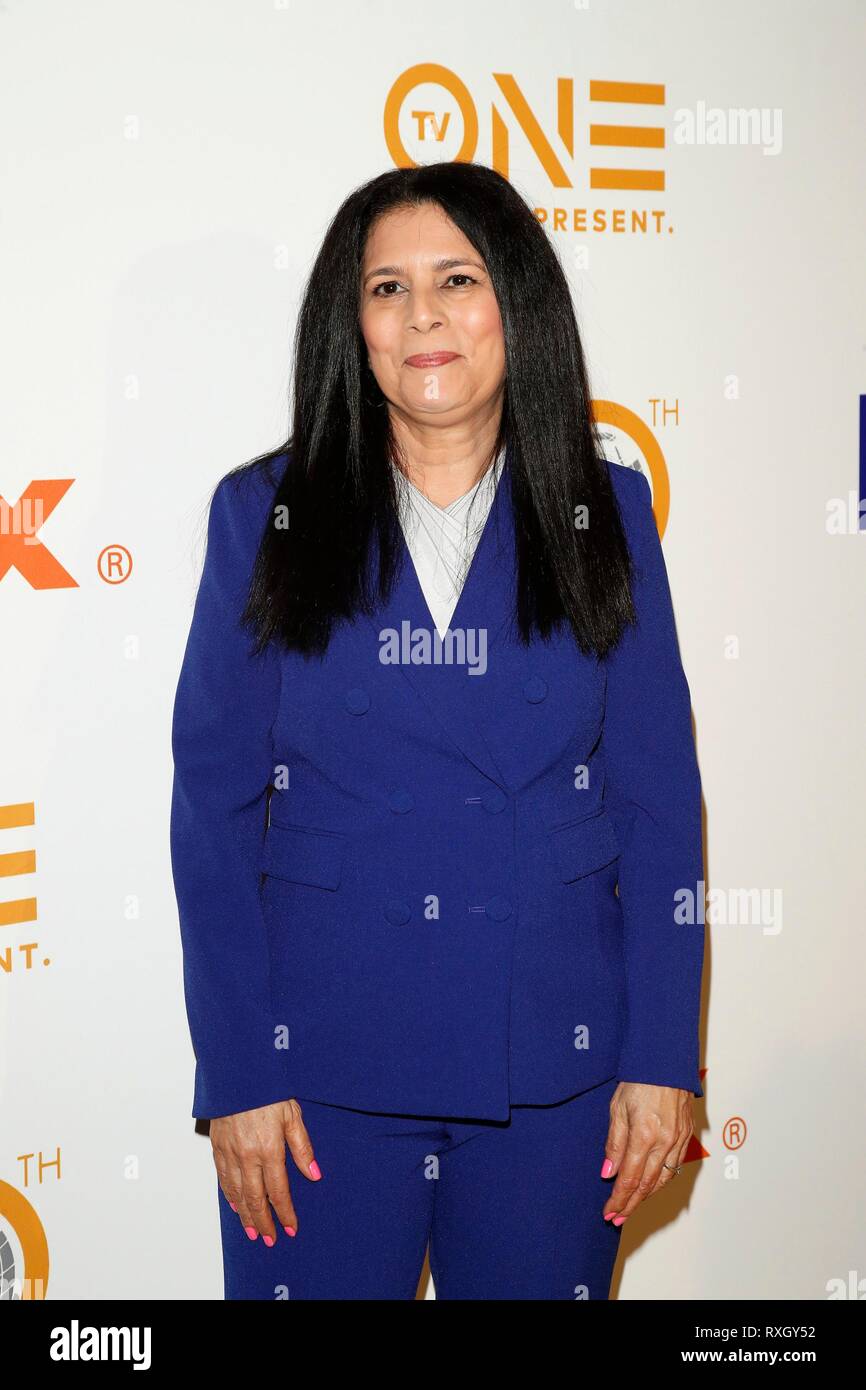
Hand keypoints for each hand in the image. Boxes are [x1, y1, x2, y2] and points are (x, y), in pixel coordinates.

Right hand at [210, 1097, 321, 1243]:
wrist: (237, 1073)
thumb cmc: (268, 1089)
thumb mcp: (293, 1115)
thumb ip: (302, 1147)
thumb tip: (314, 1174)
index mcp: (268, 1149)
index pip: (277, 1191)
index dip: (285, 1213)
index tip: (291, 1228)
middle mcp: (246, 1156)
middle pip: (255, 1199)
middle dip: (264, 1222)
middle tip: (270, 1240)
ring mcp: (229, 1152)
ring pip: (236, 1193)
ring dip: (245, 1215)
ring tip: (253, 1231)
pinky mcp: (217, 1146)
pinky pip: (223, 1178)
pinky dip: (229, 1195)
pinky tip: (235, 1205)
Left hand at [600, 1082, 692, 1224]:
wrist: (665, 1062)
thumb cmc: (638, 1080)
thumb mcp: (617, 1108)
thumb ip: (614, 1143)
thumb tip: (609, 1172)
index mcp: (644, 1135)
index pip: (629, 1178)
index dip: (619, 1199)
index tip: (609, 1212)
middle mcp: (665, 1142)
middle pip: (647, 1184)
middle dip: (630, 1204)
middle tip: (617, 1218)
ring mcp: (678, 1140)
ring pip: (663, 1179)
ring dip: (646, 1196)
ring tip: (631, 1206)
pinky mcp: (686, 1135)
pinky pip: (675, 1166)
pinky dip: (662, 1181)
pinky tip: (652, 1185)